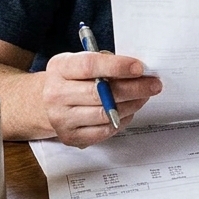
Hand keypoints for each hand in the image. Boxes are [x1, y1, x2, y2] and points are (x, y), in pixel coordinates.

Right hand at [42, 51, 161, 147]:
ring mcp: (61, 119)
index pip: (89, 66)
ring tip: (144, 96)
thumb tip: (136, 69)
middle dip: (133, 89)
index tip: (139, 67)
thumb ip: (104, 62)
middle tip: (153, 84)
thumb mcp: (80, 61)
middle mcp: (56, 94)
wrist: (44, 103)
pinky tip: (128, 110)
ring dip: (131, 105)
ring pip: (105, 114)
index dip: (117, 67)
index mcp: (59, 68)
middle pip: (100, 93)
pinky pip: (104, 131)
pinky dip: (122, 120)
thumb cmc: (71, 78)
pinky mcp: (70, 137)